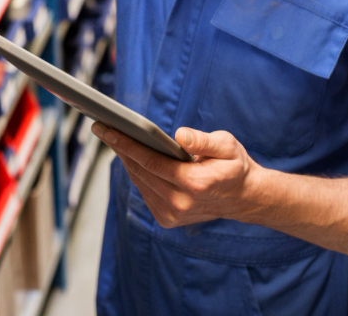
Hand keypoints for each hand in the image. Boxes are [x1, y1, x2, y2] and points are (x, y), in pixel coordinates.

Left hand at [93, 123, 260, 227]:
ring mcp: (173, 215)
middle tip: (104, 128)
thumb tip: (179, 135)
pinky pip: (145, 192)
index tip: (106, 129)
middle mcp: (181, 204)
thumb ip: (203, 141)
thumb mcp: (227, 145)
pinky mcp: (168, 220)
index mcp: (195, 184)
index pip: (151, 162)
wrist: (243, 198)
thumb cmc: (234, 166)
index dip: (126, 144)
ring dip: (127, 161)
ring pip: (140, 182)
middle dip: (120, 148)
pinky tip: (132, 157)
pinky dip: (138, 174)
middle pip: (140, 171)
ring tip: (115, 138)